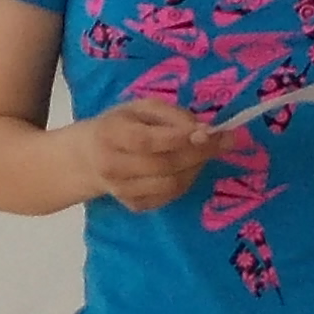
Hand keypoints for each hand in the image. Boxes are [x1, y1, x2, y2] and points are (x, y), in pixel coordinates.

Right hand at [78, 99, 220, 212]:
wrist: (89, 158)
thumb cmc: (120, 125)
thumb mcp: (141, 108)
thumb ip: (172, 115)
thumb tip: (206, 131)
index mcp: (110, 135)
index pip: (147, 141)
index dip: (180, 138)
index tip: (209, 132)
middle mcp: (112, 166)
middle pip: (163, 165)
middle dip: (199, 153)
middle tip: (225, 141)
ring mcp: (122, 190)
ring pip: (171, 184)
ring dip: (196, 168)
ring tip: (204, 153)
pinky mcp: (133, 205)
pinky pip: (169, 197)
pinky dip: (186, 181)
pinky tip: (187, 167)